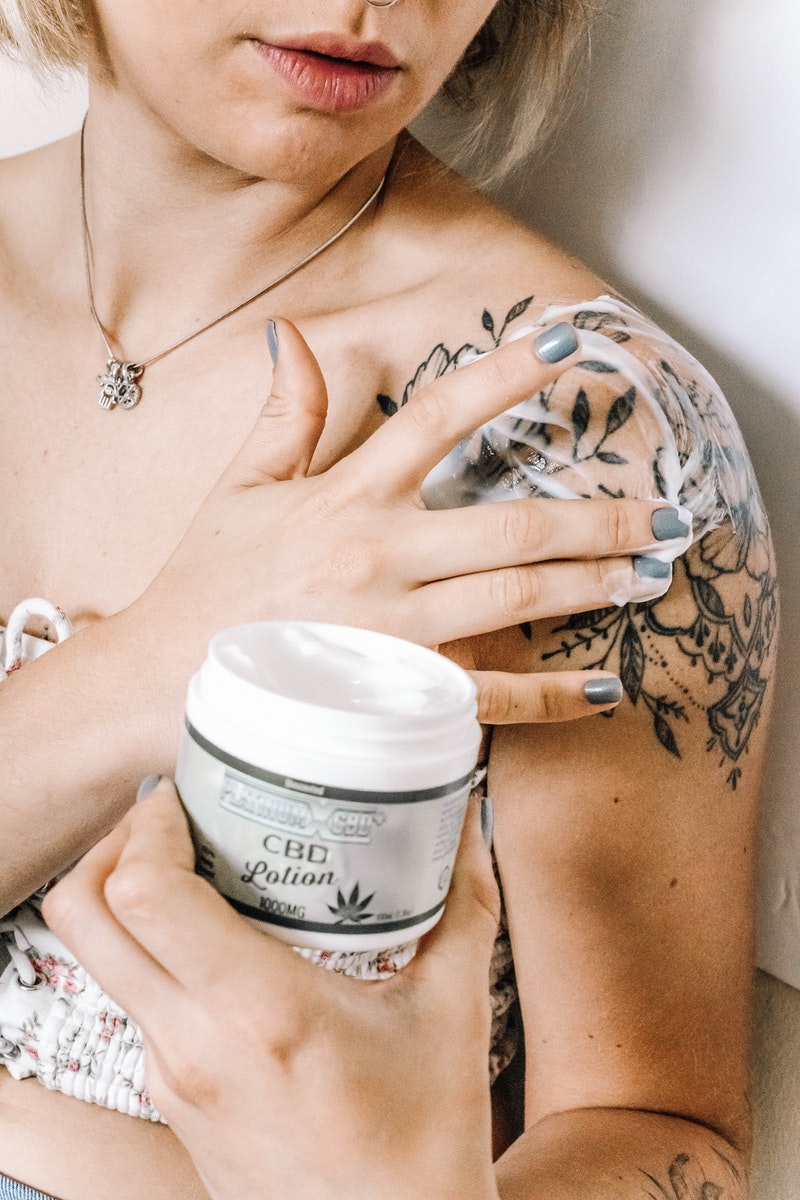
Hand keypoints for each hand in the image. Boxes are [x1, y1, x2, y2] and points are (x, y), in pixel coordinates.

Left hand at [44, 780, 501, 1199]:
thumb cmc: (424, 1143)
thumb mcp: (455, 1010)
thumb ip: (464, 901)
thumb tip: (465, 817)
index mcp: (260, 1012)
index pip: (145, 895)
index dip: (147, 827)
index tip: (187, 796)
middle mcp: (193, 1044)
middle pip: (82, 917)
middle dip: (112, 846)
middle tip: (174, 819)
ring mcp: (170, 1076)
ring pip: (100, 960)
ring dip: (129, 896)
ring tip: (199, 864)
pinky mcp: (170, 1098)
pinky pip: (136, 1001)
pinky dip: (157, 950)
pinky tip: (224, 938)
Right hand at [126, 319, 686, 738]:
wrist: (156, 681)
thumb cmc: (201, 584)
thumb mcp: (237, 487)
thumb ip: (282, 412)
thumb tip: (292, 335)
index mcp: (342, 498)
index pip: (436, 418)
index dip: (505, 374)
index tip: (568, 344)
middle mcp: (376, 559)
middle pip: (510, 527)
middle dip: (598, 516)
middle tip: (666, 510)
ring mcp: (389, 632)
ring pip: (512, 601)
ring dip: (592, 584)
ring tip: (650, 570)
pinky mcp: (392, 697)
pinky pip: (483, 698)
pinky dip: (548, 698)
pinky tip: (602, 688)